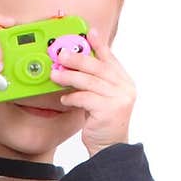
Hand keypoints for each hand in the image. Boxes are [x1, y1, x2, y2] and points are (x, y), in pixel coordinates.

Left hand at [49, 25, 135, 153]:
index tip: (88, 32)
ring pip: (89, 81)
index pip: (110, 59)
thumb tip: (75, 65)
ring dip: (69, 76)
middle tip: (61, 54)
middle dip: (77, 59)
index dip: (99, 44)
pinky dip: (72, 97)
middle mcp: (125, 88)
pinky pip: (85, 98)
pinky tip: (65, 98)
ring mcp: (119, 99)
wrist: (109, 148)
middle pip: (98, 67)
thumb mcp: (101, 98)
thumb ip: (95, 82)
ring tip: (55, 74)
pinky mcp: (109, 110)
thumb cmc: (103, 123)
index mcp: (124, 82)